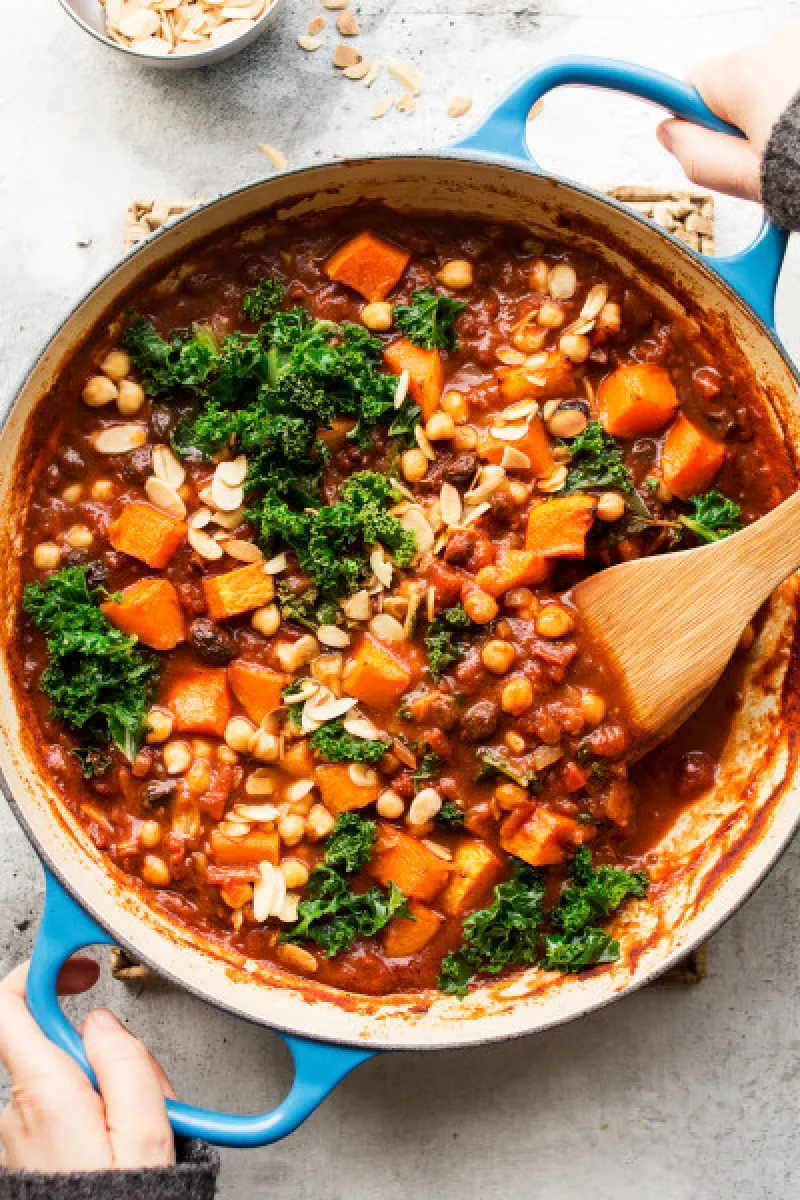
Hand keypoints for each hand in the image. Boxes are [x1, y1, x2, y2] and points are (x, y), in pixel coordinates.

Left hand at [0, 958, 174, 1171]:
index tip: (78, 964)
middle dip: (104, 1050)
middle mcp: (18, 1108)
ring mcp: (19, 1132)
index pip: (9, 1005)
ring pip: (63, 1078)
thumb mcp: (146, 1130)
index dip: (39, 970)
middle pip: (54, 1042)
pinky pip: (60, 1110)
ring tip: (140, 1130)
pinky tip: (121, 1146)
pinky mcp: (28, 1152)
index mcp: (44, 1092)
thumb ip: (125, 1060)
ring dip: (105, 1088)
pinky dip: (93, 1114)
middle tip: (145, 1085)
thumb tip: (101, 1021)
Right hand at [657, 24, 799, 199]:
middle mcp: (780, 44)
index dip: (700, 120)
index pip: (692, 85)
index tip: (703, 134)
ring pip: (781, 72)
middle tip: (774, 156)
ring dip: (789, 102)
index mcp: (746, 76)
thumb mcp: (750, 182)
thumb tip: (669, 134)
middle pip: (741, 78)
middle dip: (752, 114)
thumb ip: (698, 157)